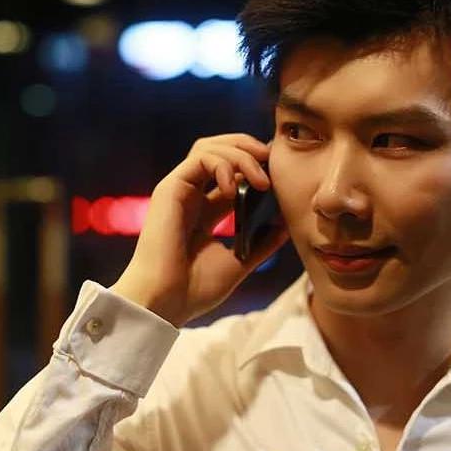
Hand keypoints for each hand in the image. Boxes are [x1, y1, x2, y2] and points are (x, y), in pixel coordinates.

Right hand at [108, 134, 289, 326]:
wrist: (164, 303)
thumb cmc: (193, 290)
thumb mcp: (238, 262)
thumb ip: (261, 242)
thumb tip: (286, 223)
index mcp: (204, 212)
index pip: (232, 174)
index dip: (257, 167)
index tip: (281, 177)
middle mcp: (191, 196)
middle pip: (220, 151)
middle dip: (249, 148)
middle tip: (273, 161)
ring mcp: (180, 190)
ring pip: (209, 147)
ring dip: (241, 153)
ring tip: (261, 177)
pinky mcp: (170, 188)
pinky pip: (200, 158)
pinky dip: (223, 164)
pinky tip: (235, 187)